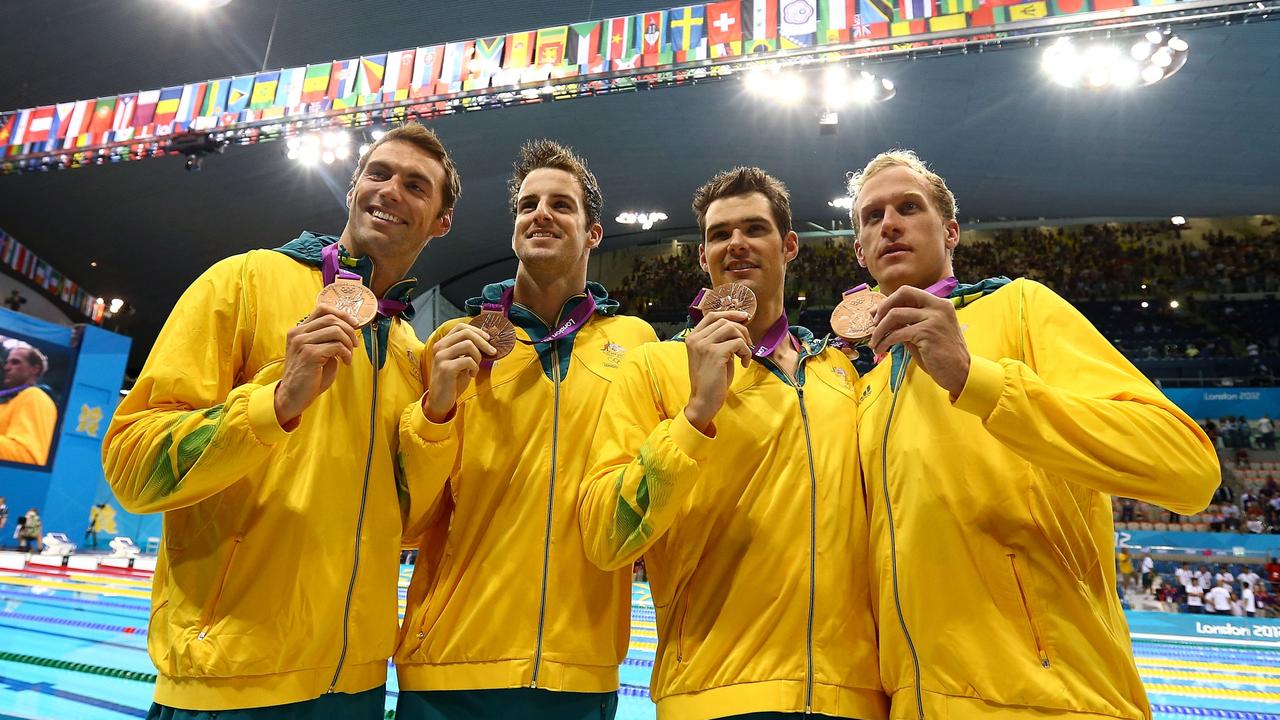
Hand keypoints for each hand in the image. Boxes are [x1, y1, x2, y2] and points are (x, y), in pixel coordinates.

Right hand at [275, 304, 359, 424]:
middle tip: (355, 344)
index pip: (322, 309)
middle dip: (349, 330)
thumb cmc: (309, 376)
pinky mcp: (309, 354)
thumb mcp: (318, 352)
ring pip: (336, 330)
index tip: (354, 323)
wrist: (293, 396)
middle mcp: (298, 333)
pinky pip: (337, 346)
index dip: (342, 313)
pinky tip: (346, 362)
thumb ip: (328, 339)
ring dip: (349, 343)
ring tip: (349, 355)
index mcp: (299, 330)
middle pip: (331, 318)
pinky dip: (346, 353)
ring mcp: (302, 342)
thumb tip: (350, 327)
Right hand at [423, 323, 495, 422]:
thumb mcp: (460, 361)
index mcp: (443, 343)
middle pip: (466, 333)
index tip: (488, 339)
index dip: (477, 330)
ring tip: (475, 367)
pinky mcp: (445, 368)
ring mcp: (441, 357)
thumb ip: (468, 350)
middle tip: (492, 351)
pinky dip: (474, 368)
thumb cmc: (452, 381)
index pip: (460, 327)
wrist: (440, 400)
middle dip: (483, 342)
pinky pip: (468, 361)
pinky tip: (471, 375)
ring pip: (468, 345)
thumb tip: (487, 340)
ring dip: (478, 357)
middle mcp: (440, 347)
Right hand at [683, 310, 751, 432]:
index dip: (730, 313)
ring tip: (744, 355)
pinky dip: (745, 352)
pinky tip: (743, 364)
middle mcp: (695, 338)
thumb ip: (720, 340)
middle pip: (724, 321)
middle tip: (748, 344)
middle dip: (741, 330)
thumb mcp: (713, 355)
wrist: (703, 400)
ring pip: (731, 329)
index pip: (712, 316)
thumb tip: (738, 327)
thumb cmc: (711, 380)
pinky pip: (738, 343)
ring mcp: (704, 345)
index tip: (744, 317)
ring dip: (744, 340)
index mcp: (692, 337)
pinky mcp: (715, 353)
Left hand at [868, 285, 970, 397]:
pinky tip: (881, 350)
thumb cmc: (941, 356)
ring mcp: (933, 318)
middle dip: (883, 307)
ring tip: (874, 343)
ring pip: (895, 314)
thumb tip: (882, 320)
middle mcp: (938, 306)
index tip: (876, 314)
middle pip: (902, 294)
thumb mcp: (924, 334)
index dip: (889, 301)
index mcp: (939, 304)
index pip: (909, 292)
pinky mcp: (927, 333)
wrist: (960, 373)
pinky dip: (885, 341)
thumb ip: (908, 324)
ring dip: (879, 330)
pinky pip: (897, 333)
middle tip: (873, 324)